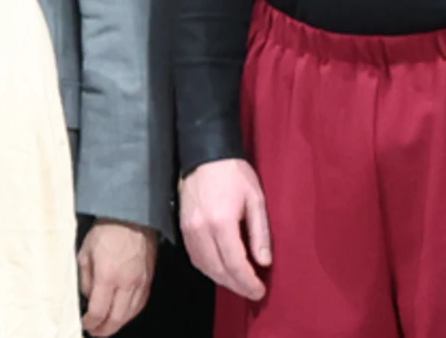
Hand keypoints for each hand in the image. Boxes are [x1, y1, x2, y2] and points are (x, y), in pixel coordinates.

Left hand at [78, 219, 156, 334]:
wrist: (132, 218)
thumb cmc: (105, 232)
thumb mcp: (85, 252)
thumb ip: (86, 278)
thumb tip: (88, 295)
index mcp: (107, 277)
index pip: (99, 310)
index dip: (91, 322)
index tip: (85, 324)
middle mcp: (126, 284)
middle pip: (117, 318)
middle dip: (105, 329)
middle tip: (96, 332)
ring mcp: (140, 284)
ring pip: (130, 314)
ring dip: (118, 324)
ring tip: (107, 327)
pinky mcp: (148, 281)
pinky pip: (140, 304)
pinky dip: (130, 314)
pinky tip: (123, 315)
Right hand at [179, 158, 270, 300]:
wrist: (203, 154)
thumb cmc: (234, 175)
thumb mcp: (255, 200)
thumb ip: (260, 233)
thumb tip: (264, 262)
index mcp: (221, 222)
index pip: (235, 263)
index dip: (248, 282)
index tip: (260, 291)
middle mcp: (200, 229)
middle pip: (218, 269)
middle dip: (236, 285)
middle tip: (252, 292)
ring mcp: (188, 229)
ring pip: (203, 266)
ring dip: (221, 279)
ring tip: (238, 283)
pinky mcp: (182, 226)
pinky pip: (194, 256)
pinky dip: (208, 268)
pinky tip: (220, 269)